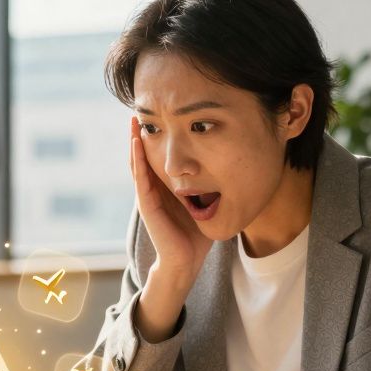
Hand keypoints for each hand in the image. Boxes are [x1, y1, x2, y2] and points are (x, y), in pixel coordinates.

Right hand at [130, 117, 212, 288]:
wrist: (186, 261)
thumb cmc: (196, 235)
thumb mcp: (206, 203)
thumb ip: (211, 187)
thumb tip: (236, 169)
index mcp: (165, 188)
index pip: (158, 157)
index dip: (157, 138)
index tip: (160, 116)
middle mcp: (153, 189)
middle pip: (144, 155)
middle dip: (142, 134)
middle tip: (140, 109)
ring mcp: (147, 196)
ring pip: (138, 162)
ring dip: (135, 141)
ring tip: (134, 120)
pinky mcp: (147, 205)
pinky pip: (140, 177)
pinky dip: (137, 159)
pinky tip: (136, 142)